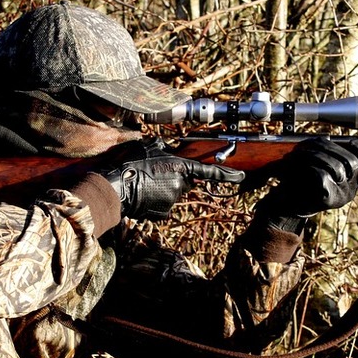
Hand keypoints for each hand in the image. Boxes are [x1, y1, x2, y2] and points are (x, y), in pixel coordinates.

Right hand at [99, 139, 243, 220]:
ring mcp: (173, 200)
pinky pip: (164, 207)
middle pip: (184, 182)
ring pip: (173, 194)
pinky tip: (144, 197)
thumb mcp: (148, 147)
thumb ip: (161, 146)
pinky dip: (156, 203)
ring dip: (162, 190)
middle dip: (174, 179)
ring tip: (145, 185)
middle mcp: (180, 184)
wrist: (116, 187)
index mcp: (180, 167)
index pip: (208, 171)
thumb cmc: (131, 164)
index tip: (241, 177)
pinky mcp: (164, 213)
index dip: (227, 174)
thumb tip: (164, 143)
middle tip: (154, 174)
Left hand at [255, 137, 357, 230]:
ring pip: (337, 166)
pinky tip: (297, 165)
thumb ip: (331, 155)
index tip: (351, 142)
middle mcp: (349, 192)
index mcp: (351, 184)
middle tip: (310, 144)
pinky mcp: (327, 200)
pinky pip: (323, 175)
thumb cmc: (301, 182)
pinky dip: (308, 166)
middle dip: (329, 148)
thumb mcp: (319, 167)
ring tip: (298, 153)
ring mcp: (340, 197)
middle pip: (351, 162)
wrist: (285, 205)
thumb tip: (330, 138)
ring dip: (314, 154)